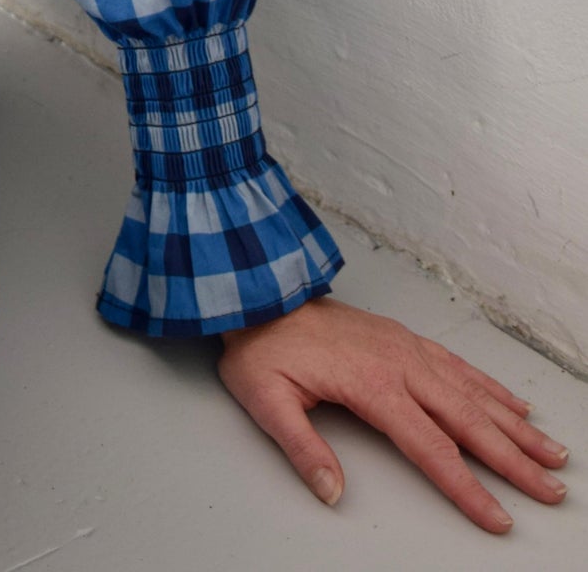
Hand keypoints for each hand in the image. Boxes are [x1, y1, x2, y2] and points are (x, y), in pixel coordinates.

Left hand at [216, 295, 570, 533]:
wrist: (261, 294)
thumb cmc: (263, 349)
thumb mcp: (266, 400)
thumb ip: (302, 448)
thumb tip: (331, 491)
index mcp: (372, 384)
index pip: (431, 448)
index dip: (468, 488)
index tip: (498, 517)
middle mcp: (399, 364)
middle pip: (468, 420)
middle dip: (514, 459)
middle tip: (552, 489)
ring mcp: (405, 347)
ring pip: (472, 392)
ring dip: (515, 425)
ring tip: (552, 451)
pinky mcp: (404, 338)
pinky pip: (458, 365)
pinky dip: (491, 386)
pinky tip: (514, 404)